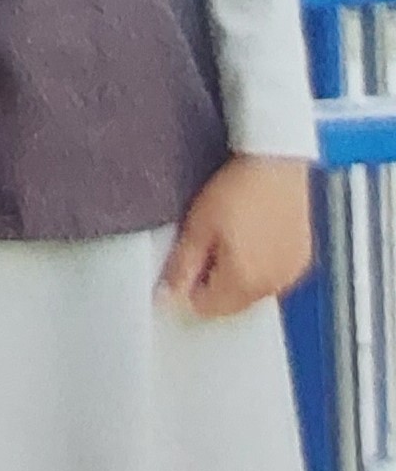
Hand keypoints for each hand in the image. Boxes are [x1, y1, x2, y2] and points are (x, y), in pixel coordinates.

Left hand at [158, 155, 313, 319]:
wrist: (276, 162)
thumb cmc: (237, 189)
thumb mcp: (197, 228)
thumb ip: (181, 268)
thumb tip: (167, 296)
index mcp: (244, 281)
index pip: (208, 308)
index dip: (190, 288)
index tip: (187, 264)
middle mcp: (272, 284)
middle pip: (232, 304)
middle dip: (214, 285)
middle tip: (208, 247)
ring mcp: (291, 272)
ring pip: (254, 292)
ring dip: (238, 277)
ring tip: (232, 237)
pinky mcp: (302, 258)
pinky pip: (274, 276)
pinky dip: (261, 267)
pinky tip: (254, 237)